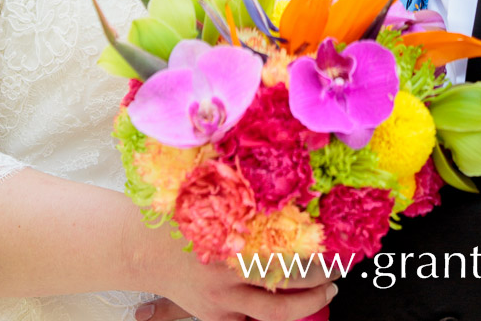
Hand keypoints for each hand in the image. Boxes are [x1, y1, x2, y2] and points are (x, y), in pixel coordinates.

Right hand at [131, 213, 336, 320]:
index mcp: (230, 240)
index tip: (336, 242)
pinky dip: (275, 314)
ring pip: (274, 312)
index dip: (314, 249)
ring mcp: (222, 302)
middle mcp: (228, 275)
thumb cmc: (179, 215)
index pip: (284, 250)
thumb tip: (287, 175)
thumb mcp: (213, 196)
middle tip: (340, 271)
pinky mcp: (215, 318)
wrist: (140, 249)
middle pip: (286, 286)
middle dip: (318, 282)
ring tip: (328, 290)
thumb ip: (245, 194)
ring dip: (306, 303)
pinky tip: (294, 302)